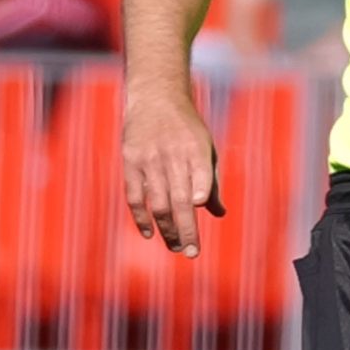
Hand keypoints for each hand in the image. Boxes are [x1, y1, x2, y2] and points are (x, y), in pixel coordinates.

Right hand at [122, 86, 224, 256]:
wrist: (155, 98)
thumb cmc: (186, 129)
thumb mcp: (205, 147)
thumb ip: (209, 180)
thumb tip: (219, 213)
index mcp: (195, 148)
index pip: (199, 174)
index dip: (198, 190)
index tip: (197, 207)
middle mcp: (172, 155)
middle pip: (178, 198)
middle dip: (186, 228)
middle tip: (192, 252)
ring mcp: (149, 160)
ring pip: (157, 203)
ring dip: (166, 229)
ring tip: (176, 247)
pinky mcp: (130, 163)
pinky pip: (135, 197)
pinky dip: (141, 218)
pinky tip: (149, 233)